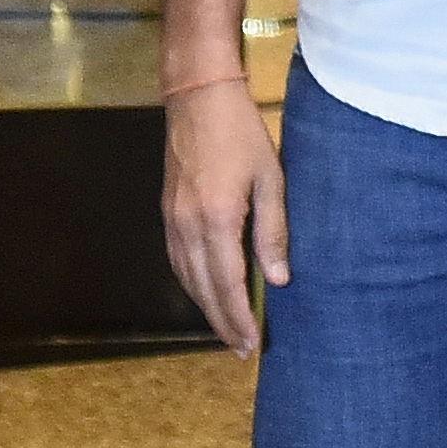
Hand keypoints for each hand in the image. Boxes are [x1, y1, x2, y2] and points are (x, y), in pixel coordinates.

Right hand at [162, 77, 286, 354]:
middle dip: (222, 322)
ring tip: (227, 329)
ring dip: (205, 308)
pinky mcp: (167, 212)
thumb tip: (279, 278)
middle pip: (203, 289)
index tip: (251, 345)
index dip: (239, 317)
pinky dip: (191, 284)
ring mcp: (172, 220)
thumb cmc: (241, 133)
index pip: (227, 283)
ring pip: (186, 278)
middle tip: (241, 350)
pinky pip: (176, 260)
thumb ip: (273, 230)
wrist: (197, 97)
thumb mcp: (270, 178)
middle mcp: (187, 226)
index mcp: (216, 219)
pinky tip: (205, 292)